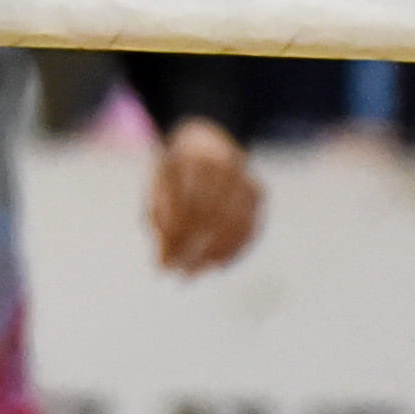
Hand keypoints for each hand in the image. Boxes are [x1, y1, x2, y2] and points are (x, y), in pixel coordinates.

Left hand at [149, 118, 263, 274]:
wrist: (207, 137)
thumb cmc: (176, 171)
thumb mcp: (159, 185)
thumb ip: (157, 220)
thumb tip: (161, 265)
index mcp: (186, 155)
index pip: (179, 204)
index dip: (172, 239)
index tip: (163, 265)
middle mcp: (216, 162)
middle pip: (205, 216)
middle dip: (191, 250)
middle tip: (180, 275)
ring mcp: (240, 174)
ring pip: (229, 223)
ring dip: (212, 255)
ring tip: (194, 273)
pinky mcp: (257, 188)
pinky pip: (249, 227)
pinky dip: (234, 250)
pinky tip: (217, 265)